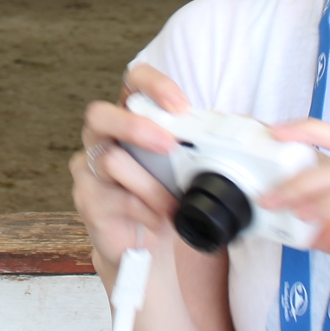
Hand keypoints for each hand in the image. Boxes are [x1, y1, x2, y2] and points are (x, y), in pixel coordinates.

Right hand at [70, 65, 189, 269]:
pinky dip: (145, 210)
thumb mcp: (187, 167)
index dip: (153, 84)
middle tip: (168, 145)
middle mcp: (103, 137)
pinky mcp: (88, 200)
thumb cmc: (168, 197)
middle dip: (134, 126)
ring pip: (110, 161)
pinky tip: (160, 220)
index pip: (132, 82)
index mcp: (130, 117)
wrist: (148, 248)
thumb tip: (241, 134)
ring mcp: (90, 168)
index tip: (181, 106)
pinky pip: (116, 198)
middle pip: (99, 114)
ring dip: (150, 184)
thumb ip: (199, 146)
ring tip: (174, 204)